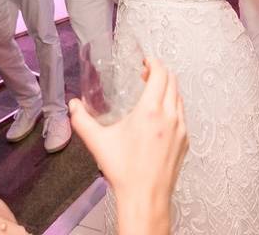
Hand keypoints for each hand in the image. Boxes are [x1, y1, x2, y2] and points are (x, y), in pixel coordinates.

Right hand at [70, 58, 186, 226]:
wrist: (145, 197)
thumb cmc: (124, 171)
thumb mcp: (98, 142)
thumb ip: (81, 120)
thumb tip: (73, 105)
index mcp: (150, 111)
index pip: (160, 74)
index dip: (154, 63)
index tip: (145, 62)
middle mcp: (170, 116)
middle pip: (173, 82)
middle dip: (160, 73)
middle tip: (146, 74)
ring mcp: (181, 129)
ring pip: (179, 98)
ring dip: (168, 90)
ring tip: (152, 93)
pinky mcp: (185, 142)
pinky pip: (182, 116)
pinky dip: (173, 107)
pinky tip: (159, 117)